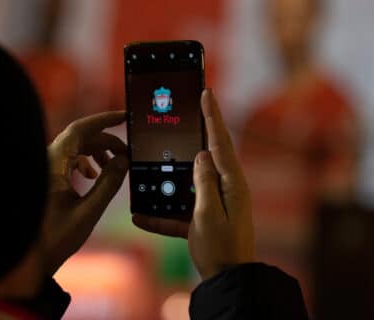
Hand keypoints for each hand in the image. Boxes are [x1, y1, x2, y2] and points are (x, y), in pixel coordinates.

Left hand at [43, 111, 128, 273]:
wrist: (28, 259)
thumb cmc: (53, 239)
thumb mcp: (88, 212)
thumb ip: (109, 184)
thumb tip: (123, 161)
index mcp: (55, 164)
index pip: (81, 129)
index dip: (104, 119)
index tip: (125, 116)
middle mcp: (47, 161)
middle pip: (80, 137)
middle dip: (106, 141)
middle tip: (127, 152)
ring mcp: (45, 168)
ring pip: (74, 147)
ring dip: (96, 151)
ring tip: (113, 165)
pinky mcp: (45, 177)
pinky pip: (67, 158)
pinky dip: (84, 160)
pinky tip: (93, 175)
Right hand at [133, 90, 255, 279]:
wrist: (227, 281)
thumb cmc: (221, 248)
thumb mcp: (209, 213)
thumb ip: (205, 181)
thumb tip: (200, 155)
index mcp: (232, 184)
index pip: (220, 142)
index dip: (212, 116)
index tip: (207, 93)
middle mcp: (227, 189)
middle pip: (208, 156)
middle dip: (197, 134)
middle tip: (189, 112)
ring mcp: (216, 204)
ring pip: (192, 181)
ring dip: (174, 174)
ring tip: (160, 158)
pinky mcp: (205, 220)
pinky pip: (182, 211)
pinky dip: (164, 215)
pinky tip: (141, 218)